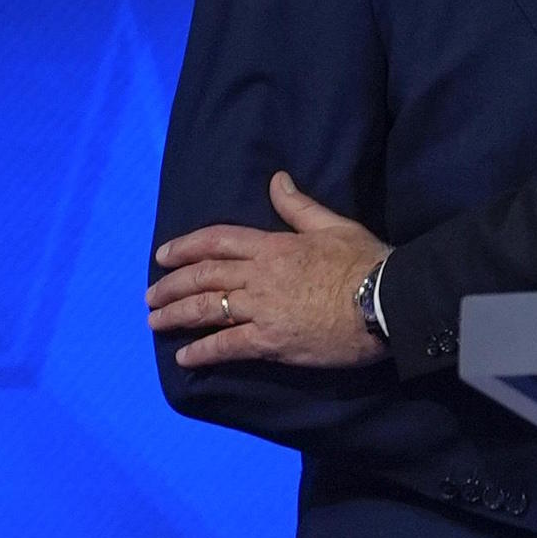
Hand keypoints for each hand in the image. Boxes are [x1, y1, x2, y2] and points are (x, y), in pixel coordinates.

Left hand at [149, 173, 388, 369]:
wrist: (386, 302)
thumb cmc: (366, 263)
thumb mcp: (334, 225)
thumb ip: (299, 206)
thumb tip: (277, 179)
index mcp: (272, 246)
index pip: (217, 241)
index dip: (185, 248)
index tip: (162, 256)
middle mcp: (258, 276)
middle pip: (203, 277)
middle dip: (171, 285)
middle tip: (150, 297)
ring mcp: (262, 309)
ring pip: (206, 310)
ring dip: (176, 315)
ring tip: (155, 323)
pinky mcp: (271, 341)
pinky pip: (227, 346)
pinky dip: (202, 351)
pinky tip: (185, 357)